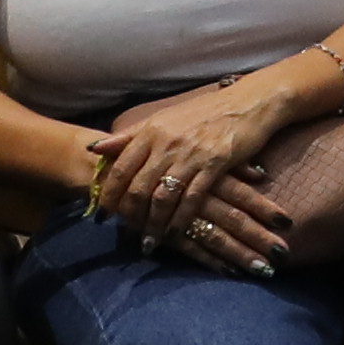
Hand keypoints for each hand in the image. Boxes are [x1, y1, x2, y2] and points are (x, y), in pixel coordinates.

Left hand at [89, 72, 295, 227]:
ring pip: (163, 197)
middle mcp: (166, 142)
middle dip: (130, 215)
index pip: (121, 167)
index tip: (101, 215)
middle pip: (139, 187)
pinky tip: (176, 234)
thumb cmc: (205, 112)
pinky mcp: (215, 164)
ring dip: (154, 224)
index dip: (109, 194)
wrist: (249, 102)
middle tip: (127, 233)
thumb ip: (129, 136)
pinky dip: (181, 220)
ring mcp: (190, 154)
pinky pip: (192, 198)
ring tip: (149, 242)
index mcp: (151, 130)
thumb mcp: (163, 119)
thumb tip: (94, 148)